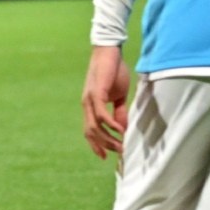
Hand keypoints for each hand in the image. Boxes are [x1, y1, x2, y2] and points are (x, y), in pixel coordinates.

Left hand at [81, 45, 129, 159]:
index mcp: (91, 106)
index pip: (89, 130)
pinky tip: (120, 131)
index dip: (95, 144)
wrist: (110, 53)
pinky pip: (100, 114)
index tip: (104, 157)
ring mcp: (90, 100)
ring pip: (94, 126)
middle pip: (91, 132)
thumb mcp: (119, 96)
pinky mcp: (96, 93)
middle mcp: (87, 105)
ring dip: (108, 138)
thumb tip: (122, 129)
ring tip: (121, 145)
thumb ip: (119, 112)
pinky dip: (110, 125)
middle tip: (118, 153)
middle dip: (104, 145)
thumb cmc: (114, 72)